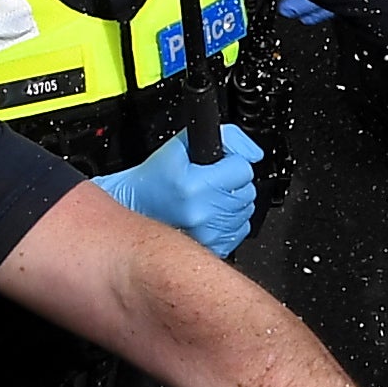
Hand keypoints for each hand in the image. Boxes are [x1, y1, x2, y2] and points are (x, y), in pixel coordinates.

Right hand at [94, 129, 258, 259]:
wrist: (132, 208)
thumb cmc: (152, 179)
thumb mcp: (179, 147)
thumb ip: (224, 139)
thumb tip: (255, 152)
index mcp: (193, 187)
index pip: (242, 168)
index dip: (231, 163)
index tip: (217, 165)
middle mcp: (201, 214)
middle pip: (246, 190)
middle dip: (231, 183)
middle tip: (208, 182)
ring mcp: (207, 234)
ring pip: (245, 211)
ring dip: (230, 202)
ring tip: (205, 198)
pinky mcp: (212, 248)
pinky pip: (239, 231)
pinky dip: (228, 222)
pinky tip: (208, 214)